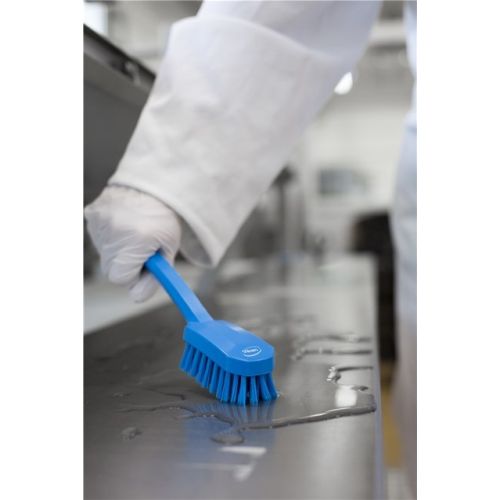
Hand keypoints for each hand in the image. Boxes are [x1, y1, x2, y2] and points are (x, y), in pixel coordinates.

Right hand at [84, 185, 181, 301]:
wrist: (151, 183)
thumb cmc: (163, 218)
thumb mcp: (168, 249)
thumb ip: (155, 277)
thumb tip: (137, 297)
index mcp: (137, 240)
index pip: (121, 278)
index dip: (134, 277)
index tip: (146, 268)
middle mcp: (114, 231)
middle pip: (111, 269)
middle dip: (127, 266)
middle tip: (143, 252)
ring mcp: (99, 223)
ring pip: (105, 254)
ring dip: (119, 251)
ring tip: (135, 234)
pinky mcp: (91, 216)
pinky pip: (99, 238)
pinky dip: (111, 237)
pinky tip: (124, 225)